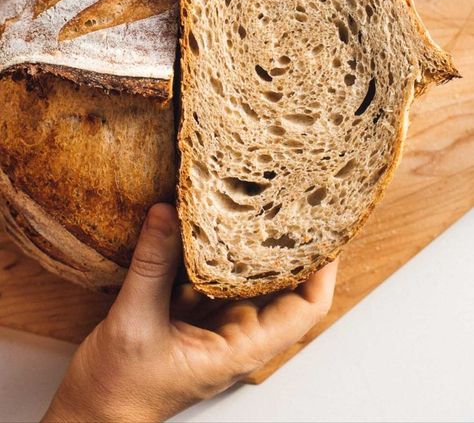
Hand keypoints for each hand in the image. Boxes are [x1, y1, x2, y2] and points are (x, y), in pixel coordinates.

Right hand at [43, 204, 337, 422]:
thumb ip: (153, 266)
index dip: (323, 273)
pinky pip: (214, 275)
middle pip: (283, 287)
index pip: (304, 310)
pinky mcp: (192, 312)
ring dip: (255, 245)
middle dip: (292, 247)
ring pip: (249, 278)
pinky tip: (212, 222)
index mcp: (239, 348)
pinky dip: (218, 250)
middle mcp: (236, 334)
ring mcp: (215, 322)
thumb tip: (168, 214)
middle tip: (296, 203)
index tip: (327, 234)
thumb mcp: (136, 323)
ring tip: (261, 205)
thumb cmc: (121, 388)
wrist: (94, 411)